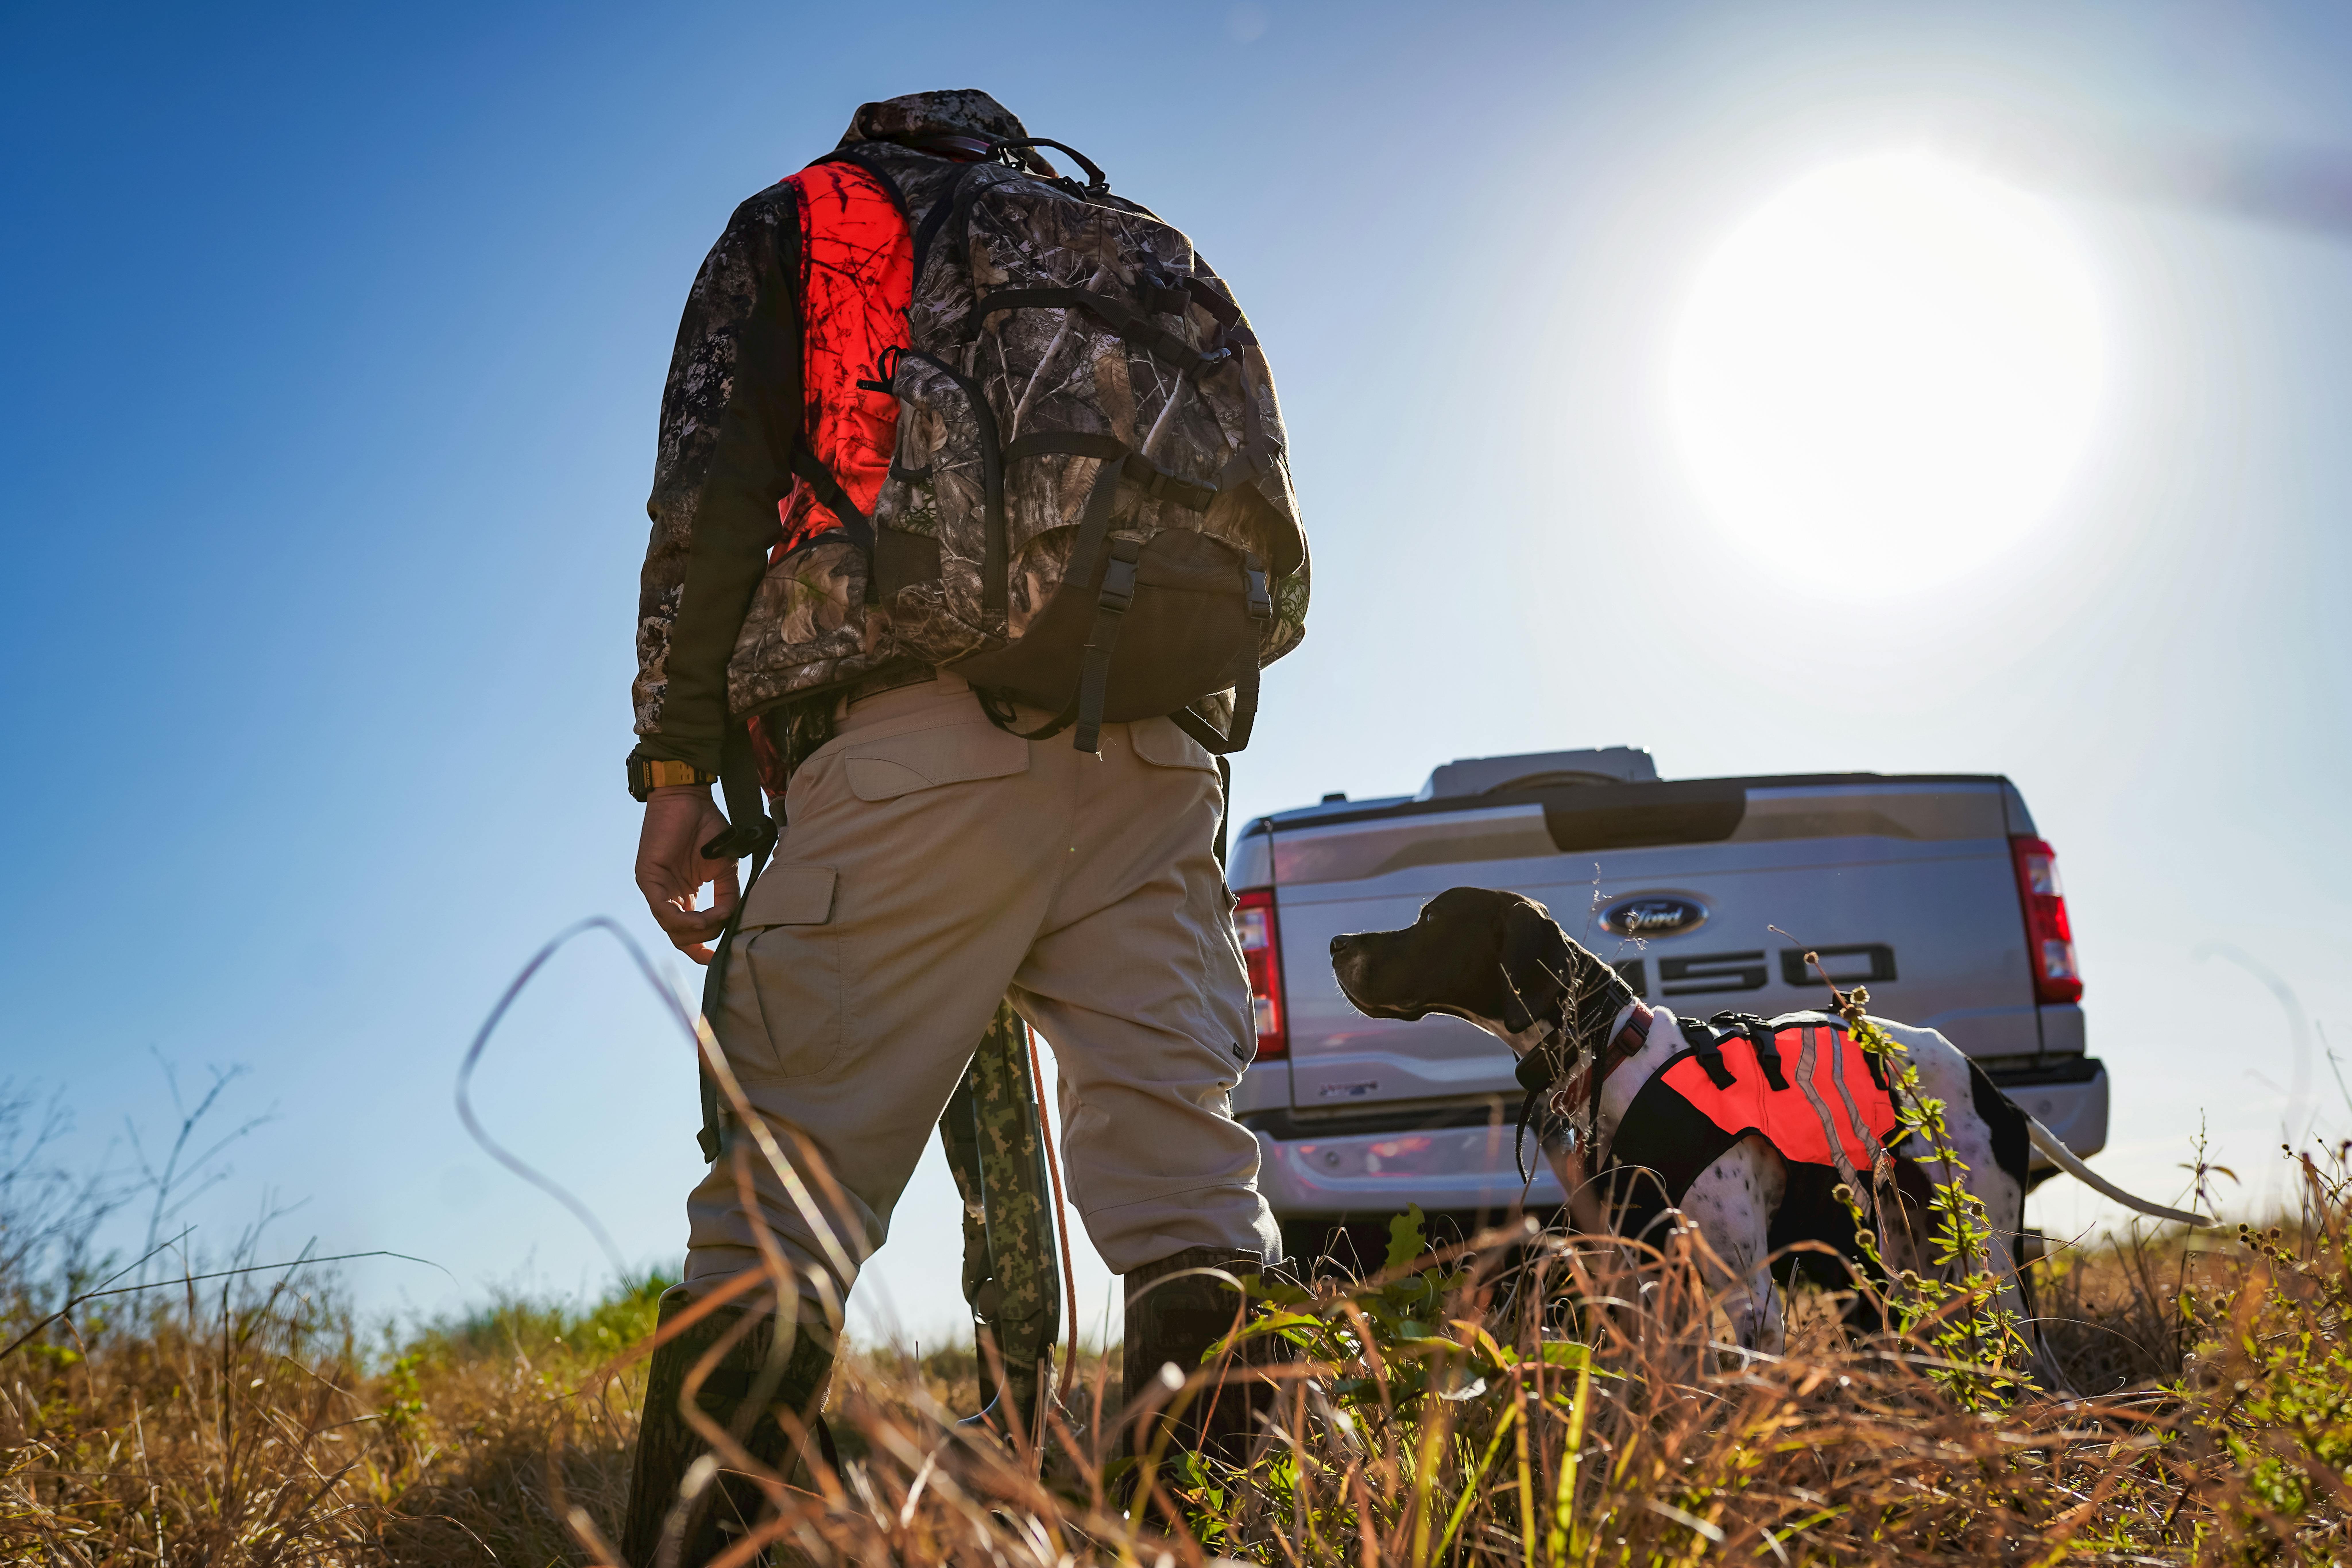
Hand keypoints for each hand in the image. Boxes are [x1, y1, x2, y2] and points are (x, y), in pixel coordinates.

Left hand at [635, 785, 741, 964]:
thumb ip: (729, 895)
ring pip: (672, 928)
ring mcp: (656, 890)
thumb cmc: (706, 826)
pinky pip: (662, 910)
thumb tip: (732, 918)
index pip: (688, 934)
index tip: (719, 958)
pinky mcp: (648, 879)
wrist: (688, 798)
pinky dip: (682, 919)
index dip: (702, 950)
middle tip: (723, 927)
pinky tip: (699, 916)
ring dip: (697, 930)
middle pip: (681, 937)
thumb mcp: (725, 867)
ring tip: (716, 919)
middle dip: (704, 940)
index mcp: (684, 896)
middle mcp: (668, 897)